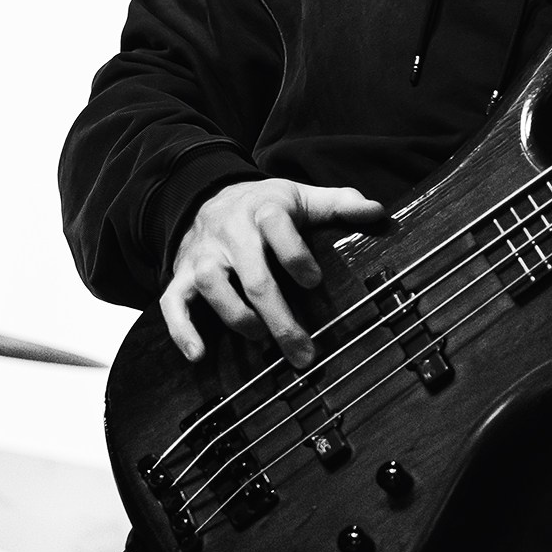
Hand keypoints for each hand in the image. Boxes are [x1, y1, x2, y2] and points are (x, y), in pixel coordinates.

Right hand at [161, 179, 384, 367]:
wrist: (208, 196)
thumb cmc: (268, 206)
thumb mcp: (303, 197)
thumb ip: (341, 204)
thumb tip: (379, 213)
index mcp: (265, 210)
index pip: (278, 228)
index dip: (295, 256)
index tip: (314, 282)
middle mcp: (231, 232)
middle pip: (253, 275)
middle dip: (278, 315)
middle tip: (303, 351)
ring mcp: (203, 255)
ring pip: (212, 287)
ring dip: (237, 318)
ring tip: (261, 340)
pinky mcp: (180, 275)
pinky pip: (172, 303)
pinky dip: (181, 330)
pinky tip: (198, 355)